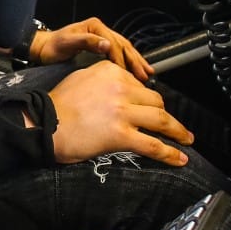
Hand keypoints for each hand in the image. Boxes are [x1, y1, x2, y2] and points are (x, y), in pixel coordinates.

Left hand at [29, 17, 154, 80]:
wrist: (44, 49)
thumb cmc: (53, 47)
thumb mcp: (68, 42)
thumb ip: (87, 41)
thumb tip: (107, 44)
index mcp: (95, 26)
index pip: (114, 43)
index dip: (121, 58)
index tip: (126, 72)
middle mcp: (101, 30)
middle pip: (123, 45)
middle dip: (135, 61)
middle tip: (144, 75)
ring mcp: (102, 38)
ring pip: (125, 49)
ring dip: (136, 62)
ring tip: (148, 73)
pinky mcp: (101, 47)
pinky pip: (120, 54)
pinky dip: (129, 62)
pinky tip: (137, 70)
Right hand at [46, 61, 192, 165]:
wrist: (44, 125)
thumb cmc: (57, 105)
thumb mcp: (81, 77)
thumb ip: (104, 78)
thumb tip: (120, 86)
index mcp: (111, 71)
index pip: (139, 84)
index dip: (147, 99)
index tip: (152, 108)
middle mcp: (120, 87)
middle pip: (155, 100)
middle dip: (165, 115)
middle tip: (173, 127)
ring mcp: (122, 111)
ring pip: (161, 120)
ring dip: (178, 132)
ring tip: (187, 139)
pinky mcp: (121, 135)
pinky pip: (153, 144)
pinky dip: (170, 153)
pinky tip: (181, 159)